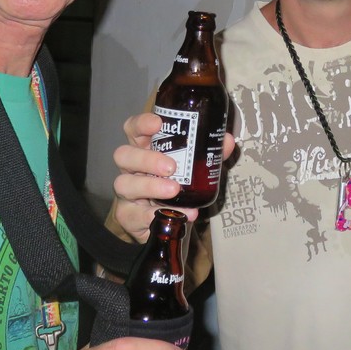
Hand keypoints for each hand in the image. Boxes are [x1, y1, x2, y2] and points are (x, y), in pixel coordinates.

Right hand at [111, 113, 236, 239]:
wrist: (170, 226)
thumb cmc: (178, 187)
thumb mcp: (196, 168)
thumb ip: (210, 154)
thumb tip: (226, 141)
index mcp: (145, 149)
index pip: (133, 129)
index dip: (141, 123)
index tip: (158, 123)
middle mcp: (131, 168)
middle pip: (123, 154)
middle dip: (146, 159)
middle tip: (172, 167)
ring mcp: (127, 192)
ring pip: (124, 183)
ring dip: (150, 186)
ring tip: (174, 190)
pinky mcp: (127, 216)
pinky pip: (132, 214)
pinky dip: (154, 215)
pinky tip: (176, 216)